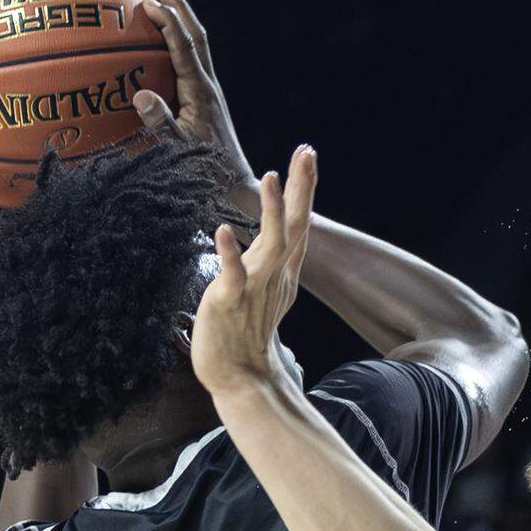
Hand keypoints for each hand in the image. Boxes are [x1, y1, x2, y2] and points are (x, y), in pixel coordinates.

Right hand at [135, 0, 255, 197]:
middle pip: (195, 35)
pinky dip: (180, 42)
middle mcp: (208, 85)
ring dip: (181, 20)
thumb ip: (160, 123)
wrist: (234, 183)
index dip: (167, 21)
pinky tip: (164, 43)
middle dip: (178, 7)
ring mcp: (209, 91)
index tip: (148, 1)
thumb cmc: (204, 170)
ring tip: (162, 1)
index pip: (184, 46)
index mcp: (200, 92)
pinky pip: (193, 60)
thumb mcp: (178, 149)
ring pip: (197, 45)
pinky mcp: (207, 99)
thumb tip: (141, 94)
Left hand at [191, 145, 316, 393]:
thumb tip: (277, 238)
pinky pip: (232, 275)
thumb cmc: (247, 333)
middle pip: (295, 225)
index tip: (307, 154)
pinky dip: (229, 253)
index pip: (299, 222)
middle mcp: (274, 274)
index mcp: (282, 270)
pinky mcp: (230, 302)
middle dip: (300, 187)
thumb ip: (271, 261)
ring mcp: (254, 287)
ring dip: (272, 211)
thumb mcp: (266, 290)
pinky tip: (223, 230)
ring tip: (272, 177)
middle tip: (307, 153)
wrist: (239, 377)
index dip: (303, 187)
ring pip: (271, 244)